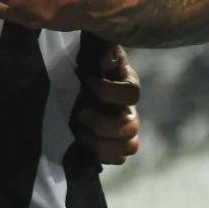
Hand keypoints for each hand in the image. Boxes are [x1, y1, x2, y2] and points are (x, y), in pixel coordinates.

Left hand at [72, 43, 140, 164]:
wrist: (76, 83)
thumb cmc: (87, 64)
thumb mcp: (93, 51)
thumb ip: (102, 49)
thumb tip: (106, 57)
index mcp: (127, 84)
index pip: (132, 92)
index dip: (109, 92)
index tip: (88, 83)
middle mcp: (130, 109)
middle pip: (132, 127)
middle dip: (102, 125)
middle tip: (80, 115)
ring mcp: (124, 129)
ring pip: (130, 146)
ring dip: (102, 144)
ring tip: (82, 134)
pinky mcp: (114, 144)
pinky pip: (118, 158)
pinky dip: (101, 155)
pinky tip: (84, 143)